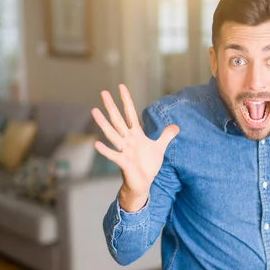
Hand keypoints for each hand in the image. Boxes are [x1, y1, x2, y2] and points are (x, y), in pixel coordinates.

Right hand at [91, 84, 178, 210]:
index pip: (130, 113)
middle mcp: (127, 140)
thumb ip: (166, 136)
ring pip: (112, 134)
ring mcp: (124, 150)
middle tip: (103, 92)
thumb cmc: (147, 165)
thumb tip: (176, 126)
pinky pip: (113, 155)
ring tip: (94, 111)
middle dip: (112, 106)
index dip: (126, 100)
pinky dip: (105, 151)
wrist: (143, 183)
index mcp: (136, 135)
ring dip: (103, 123)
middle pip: (118, 120)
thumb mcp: (159, 148)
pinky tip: (96, 144)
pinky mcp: (123, 162)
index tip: (121, 86)